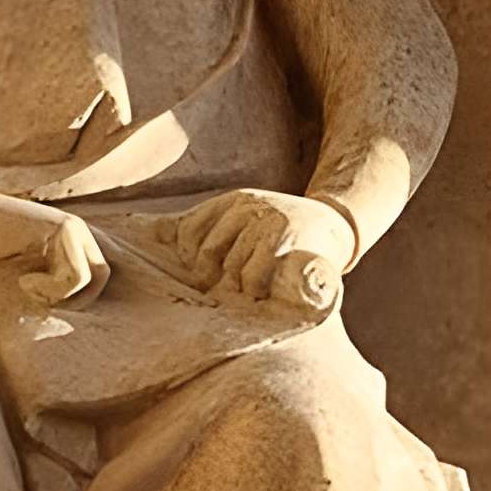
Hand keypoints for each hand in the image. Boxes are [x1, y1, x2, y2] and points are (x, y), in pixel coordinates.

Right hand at [0, 190, 109, 304]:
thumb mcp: (23, 280)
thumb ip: (49, 291)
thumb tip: (74, 335)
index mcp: (71, 244)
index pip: (96, 280)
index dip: (74, 301)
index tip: (39, 302)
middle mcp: (77, 233)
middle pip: (100, 279)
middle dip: (72, 300)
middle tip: (35, 297)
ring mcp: (72, 229)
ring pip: (88, 279)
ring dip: (57, 295)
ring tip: (25, 286)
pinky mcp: (62, 229)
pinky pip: (74, 277)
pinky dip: (49, 288)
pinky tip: (23, 281)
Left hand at [153, 190, 355, 318]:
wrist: (337, 227)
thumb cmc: (285, 235)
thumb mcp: (245, 223)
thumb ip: (207, 229)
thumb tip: (152, 234)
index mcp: (234, 201)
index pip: (189, 231)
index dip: (193, 260)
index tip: (209, 274)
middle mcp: (247, 206)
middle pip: (206, 254)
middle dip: (214, 279)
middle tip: (232, 288)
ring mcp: (266, 220)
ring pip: (230, 268)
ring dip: (240, 287)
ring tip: (255, 288)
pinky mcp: (284, 237)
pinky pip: (253, 274)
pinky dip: (257, 289)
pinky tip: (268, 290)